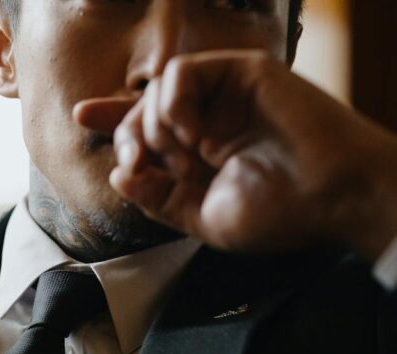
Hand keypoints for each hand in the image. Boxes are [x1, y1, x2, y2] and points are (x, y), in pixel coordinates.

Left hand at [74, 50, 396, 260]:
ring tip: (187, 159)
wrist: (333, 199)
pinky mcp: (243, 72)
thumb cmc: (279, 214)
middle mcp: (210, 120)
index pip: (146, 127)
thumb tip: (119, 176)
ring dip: (155, 130)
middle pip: (140, 112)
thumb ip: (157, 199)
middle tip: (140, 168)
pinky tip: (195, 135)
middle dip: (127, 140)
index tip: (83, 116)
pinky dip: (174, 105)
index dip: (113, 118)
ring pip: (154, 92)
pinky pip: (181, 73)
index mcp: (200, 151)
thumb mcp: (202, 218)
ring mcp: (225, 96)